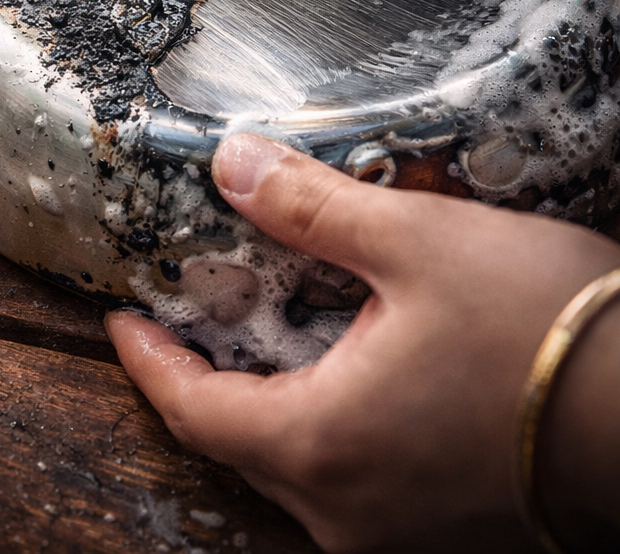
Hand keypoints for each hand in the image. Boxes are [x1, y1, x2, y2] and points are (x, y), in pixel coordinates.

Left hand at [106, 133, 619, 552]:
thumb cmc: (557, 335)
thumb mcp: (420, 244)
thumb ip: (311, 207)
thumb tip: (232, 165)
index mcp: (320, 446)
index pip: (191, 410)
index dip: (147, 360)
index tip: (124, 321)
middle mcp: (348, 512)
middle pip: (238, 446)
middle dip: (203, 381)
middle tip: (191, 320)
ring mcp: (402, 534)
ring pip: (298, 470)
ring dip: (269, 407)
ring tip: (264, 340)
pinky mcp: (449, 530)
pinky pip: (355, 483)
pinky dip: (330, 430)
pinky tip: (349, 378)